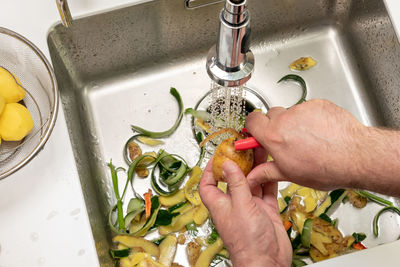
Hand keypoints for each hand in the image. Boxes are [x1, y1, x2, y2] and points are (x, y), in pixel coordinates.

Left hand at [199, 159, 291, 266]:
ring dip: (257, 168)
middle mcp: (235, 204)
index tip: (218, 155)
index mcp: (221, 205)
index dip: (210, 170)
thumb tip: (226, 164)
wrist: (268, 262)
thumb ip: (235, 185)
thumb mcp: (240, 207)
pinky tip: (273, 168)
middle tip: (245, 148)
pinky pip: (267, 191)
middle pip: (234, 179)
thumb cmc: (248, 243)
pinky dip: (270, 180)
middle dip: (239, 163)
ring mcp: (251, 207)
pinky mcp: (266, 211)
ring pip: (253, 183)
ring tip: (261, 152)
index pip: (208, 185)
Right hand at [246, 99, 367, 190]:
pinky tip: (320, 132)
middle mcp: (285, 119)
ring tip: (309, 138)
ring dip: (294, 122)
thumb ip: (267, 172)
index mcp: (273, 136)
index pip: (251, 120)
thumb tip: (252, 177)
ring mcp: (302, 109)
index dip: (253, 127)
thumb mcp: (290, 174)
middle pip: (271, 114)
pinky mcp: (318, 104)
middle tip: (286, 140)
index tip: (258, 134)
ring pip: (290, 112)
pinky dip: (311, 118)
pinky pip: (308, 108)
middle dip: (274, 125)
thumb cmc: (325, 168)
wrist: (356, 157)